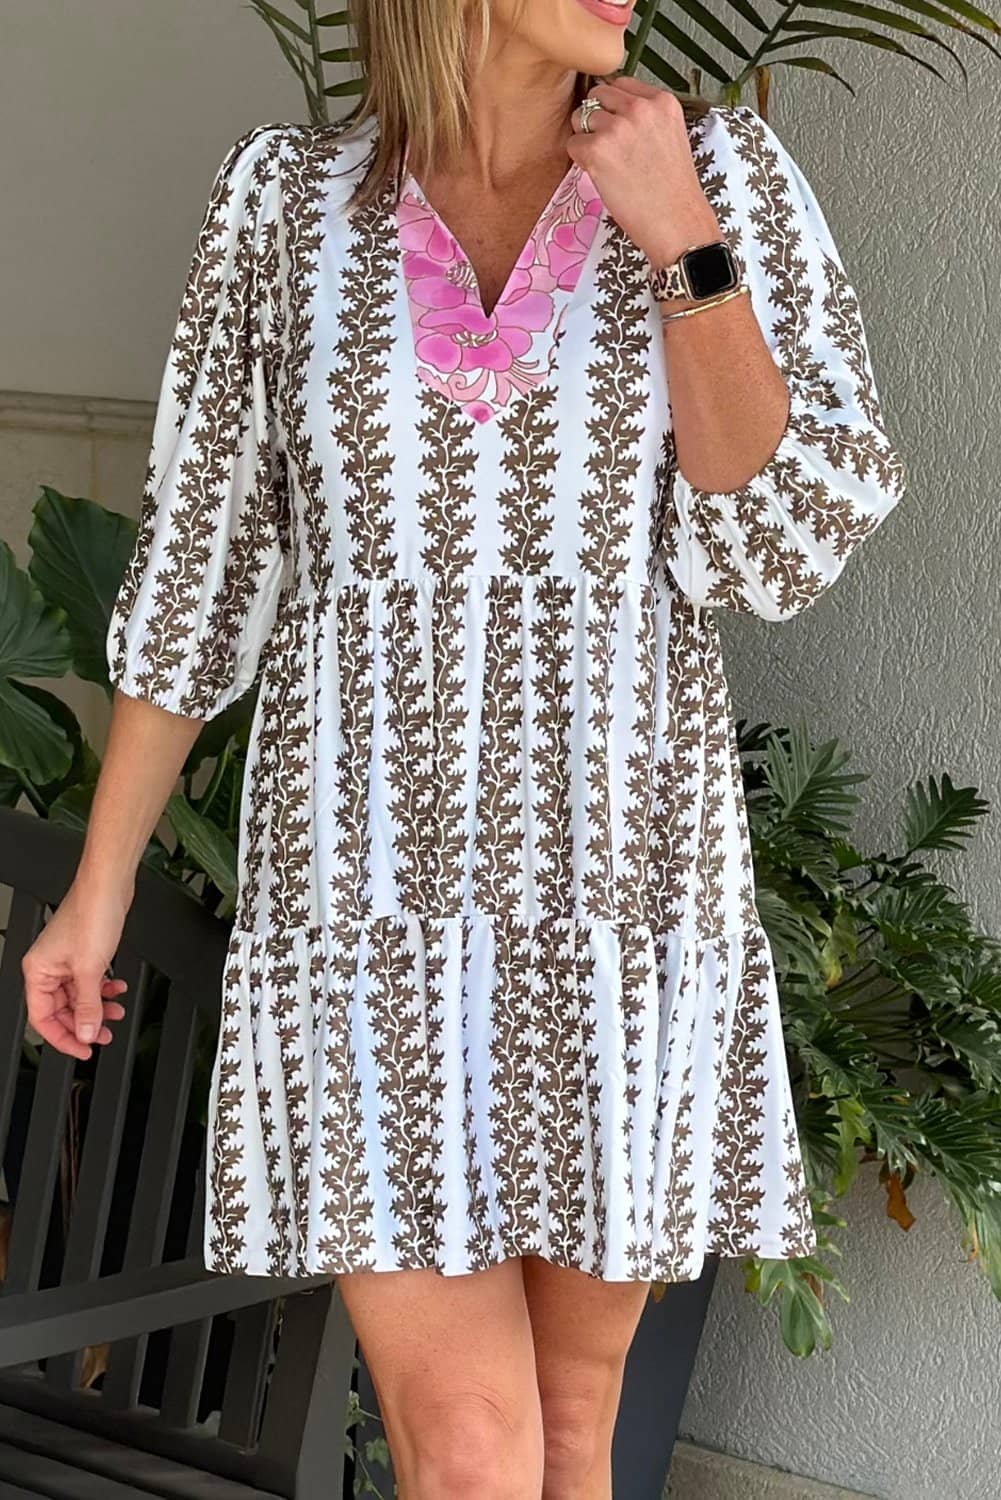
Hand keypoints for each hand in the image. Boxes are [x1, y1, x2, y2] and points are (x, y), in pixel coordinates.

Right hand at [22, 880, 130, 1059]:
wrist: (108, 887)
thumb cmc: (92, 915)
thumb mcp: (90, 969)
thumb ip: (88, 1005)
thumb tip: (86, 1033)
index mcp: (38, 971)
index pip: (42, 1018)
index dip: (62, 1038)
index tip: (82, 1050)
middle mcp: (48, 967)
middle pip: (61, 1009)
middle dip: (84, 1023)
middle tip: (103, 1035)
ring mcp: (66, 960)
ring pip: (78, 996)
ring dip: (98, 1007)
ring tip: (116, 1013)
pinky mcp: (83, 953)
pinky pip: (89, 981)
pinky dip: (103, 989)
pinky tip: (118, 990)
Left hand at [566, 77, 722, 268]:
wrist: (677, 224)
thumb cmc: (673, 191)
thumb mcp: (671, 137)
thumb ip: (646, 118)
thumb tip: (613, 111)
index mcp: (662, 102)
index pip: (622, 84)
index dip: (614, 107)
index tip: (618, 127)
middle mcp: (640, 108)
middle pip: (598, 95)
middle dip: (597, 118)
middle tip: (609, 148)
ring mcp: (617, 128)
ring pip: (581, 118)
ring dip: (587, 140)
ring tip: (608, 164)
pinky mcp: (597, 150)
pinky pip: (573, 145)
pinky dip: (580, 161)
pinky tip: (602, 176)